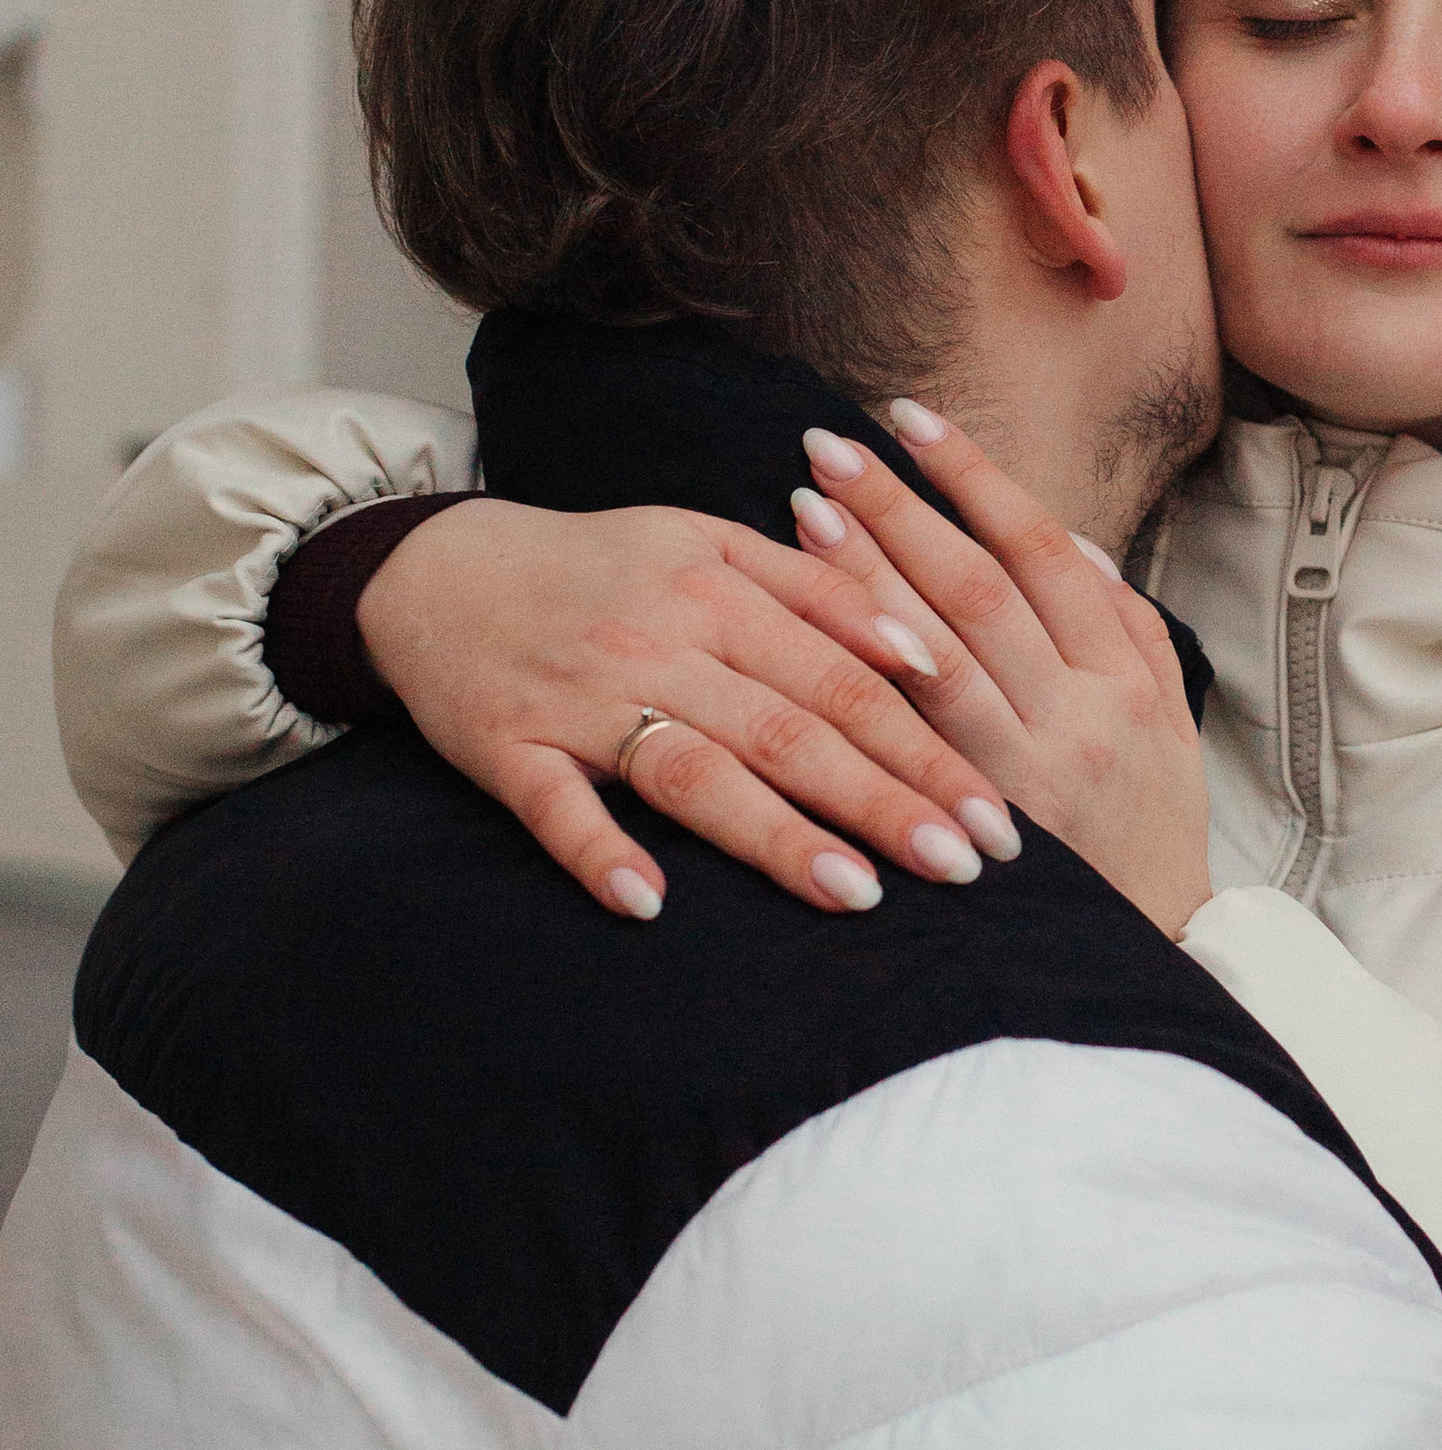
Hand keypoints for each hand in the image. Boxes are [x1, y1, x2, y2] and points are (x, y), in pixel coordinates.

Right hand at [355, 497, 1019, 918]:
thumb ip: (816, 592)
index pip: (847, 680)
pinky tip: (650, 902)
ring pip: (695, 771)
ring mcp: (581, 699)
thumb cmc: (603, 567)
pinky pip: (557, 808)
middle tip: (965, 864)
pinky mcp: (507, 748)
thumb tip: (922, 652)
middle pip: (792, 729)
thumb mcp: (711, 547)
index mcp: (721, 590)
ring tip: (856, 893)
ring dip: (776, 835)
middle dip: (886, 801)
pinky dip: (600, 852)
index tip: (994, 814)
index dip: (928, 746)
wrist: (440, 568)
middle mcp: (660, 642)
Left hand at [793, 406, 1213, 939]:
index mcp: (1124, 680)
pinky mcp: (969, 827)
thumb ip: (1126, 625)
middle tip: (830, 444)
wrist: (1146, 962)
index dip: (974, 480)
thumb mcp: (1167, 722)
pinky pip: (905, 734)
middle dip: (900, 507)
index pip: (1041, 553)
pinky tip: (807, 623)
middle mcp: (1076, 718)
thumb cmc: (1146, 830)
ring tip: (805, 507)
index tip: (912, 420)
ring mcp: (1019, 776)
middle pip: (976, 590)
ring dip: (864, 577)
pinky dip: (857, 669)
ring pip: (933, 655)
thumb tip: (1068, 541)